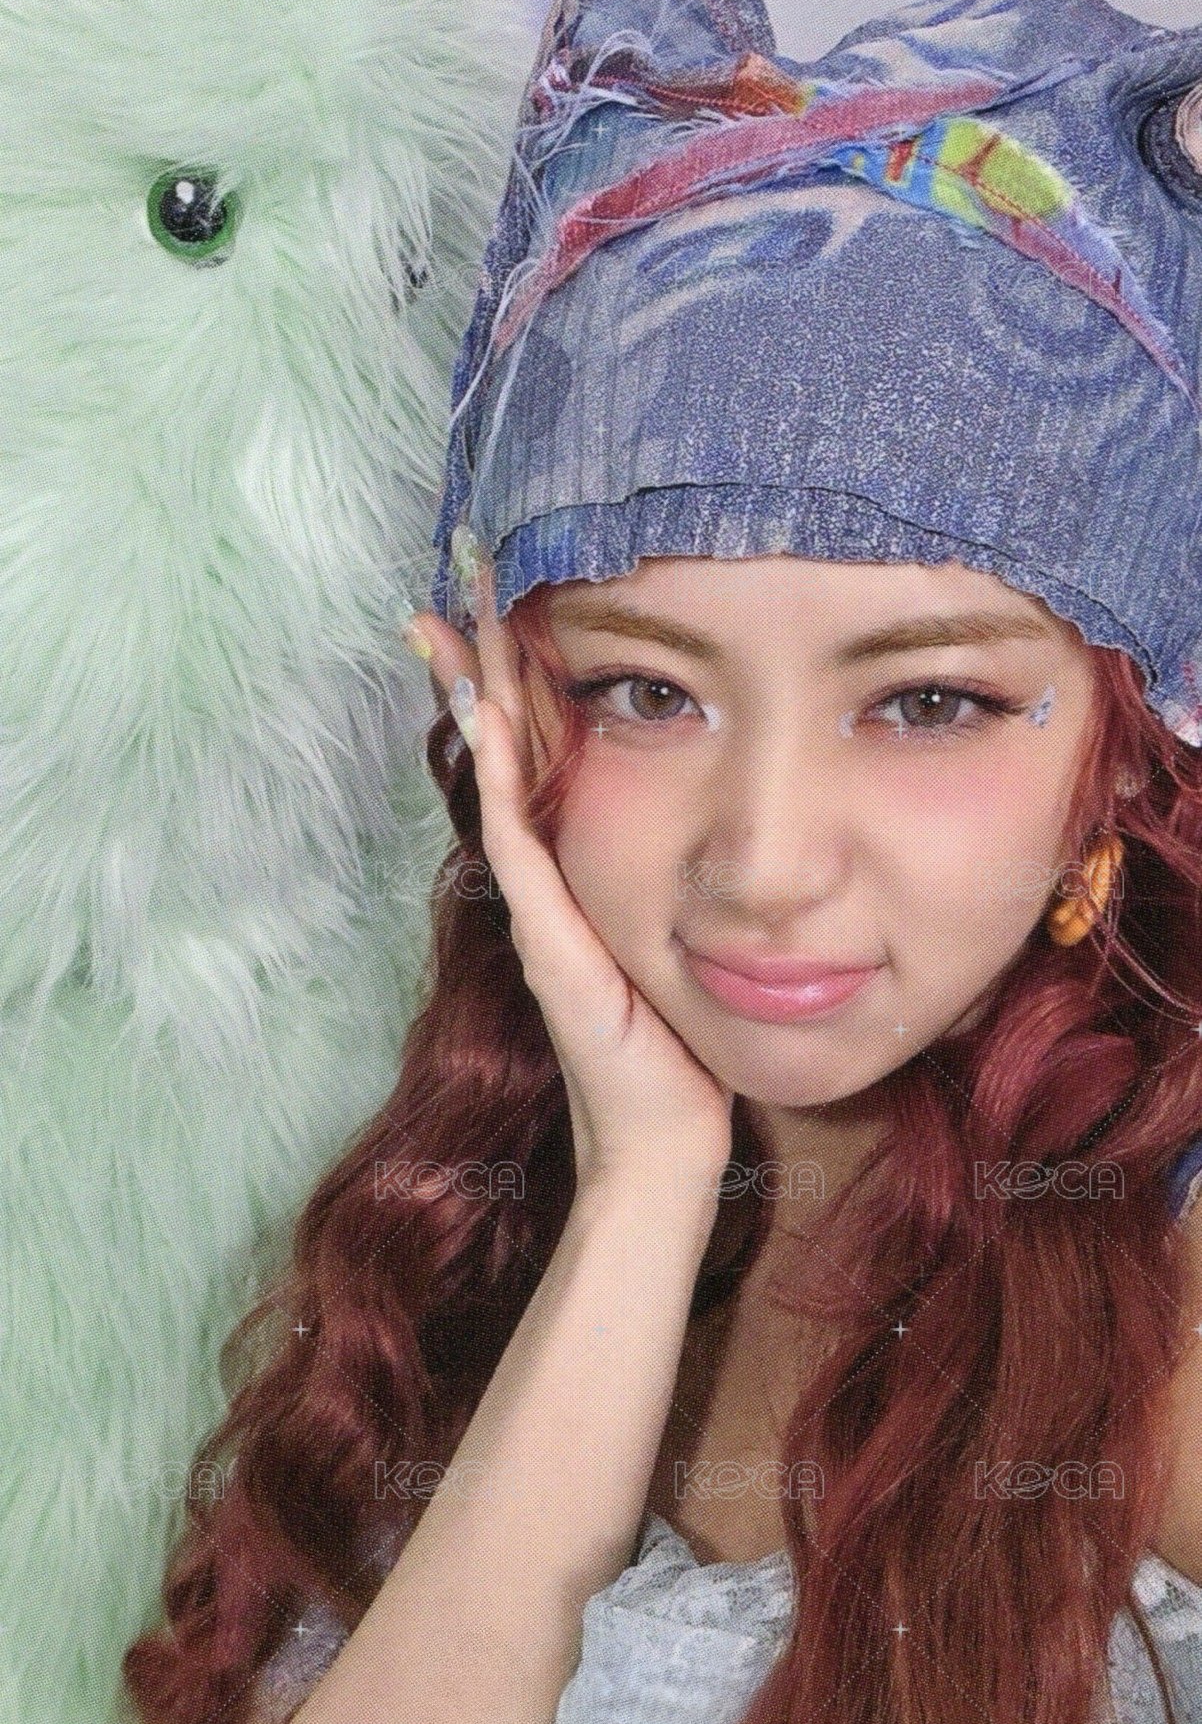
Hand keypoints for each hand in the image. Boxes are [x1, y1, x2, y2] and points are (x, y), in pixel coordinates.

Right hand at [402, 552, 734, 1205]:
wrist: (666, 1135)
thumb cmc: (676, 1042)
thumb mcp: (677, 937)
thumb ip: (675, 883)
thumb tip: (716, 822)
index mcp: (573, 873)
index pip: (535, 757)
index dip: (513, 682)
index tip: (497, 604)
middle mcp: (544, 882)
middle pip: (500, 754)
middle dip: (474, 671)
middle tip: (449, 588)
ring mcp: (537, 910)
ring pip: (498, 787)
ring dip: (477, 706)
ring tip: (452, 631)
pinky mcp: (549, 945)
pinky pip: (520, 849)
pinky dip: (503, 785)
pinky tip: (494, 726)